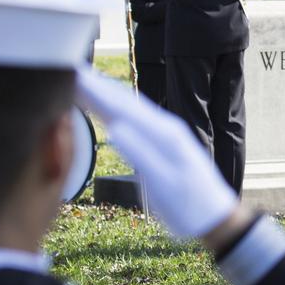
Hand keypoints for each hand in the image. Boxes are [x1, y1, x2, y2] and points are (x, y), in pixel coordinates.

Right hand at [76, 66, 238, 238]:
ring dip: (107, 93)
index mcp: (163, 134)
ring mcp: (165, 135)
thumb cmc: (188, 206)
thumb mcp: (162, 184)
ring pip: (131, 108)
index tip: (73, 73)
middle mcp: (165, 128)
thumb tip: (115, 127)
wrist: (215, 217)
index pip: (122, 106)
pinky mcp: (164, 144)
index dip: (95, 90)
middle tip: (70, 67)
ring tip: (84, 81)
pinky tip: (109, 110)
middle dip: (97, 85)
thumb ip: (141, 155)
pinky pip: (136, 120)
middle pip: (125, 100)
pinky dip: (118, 110)